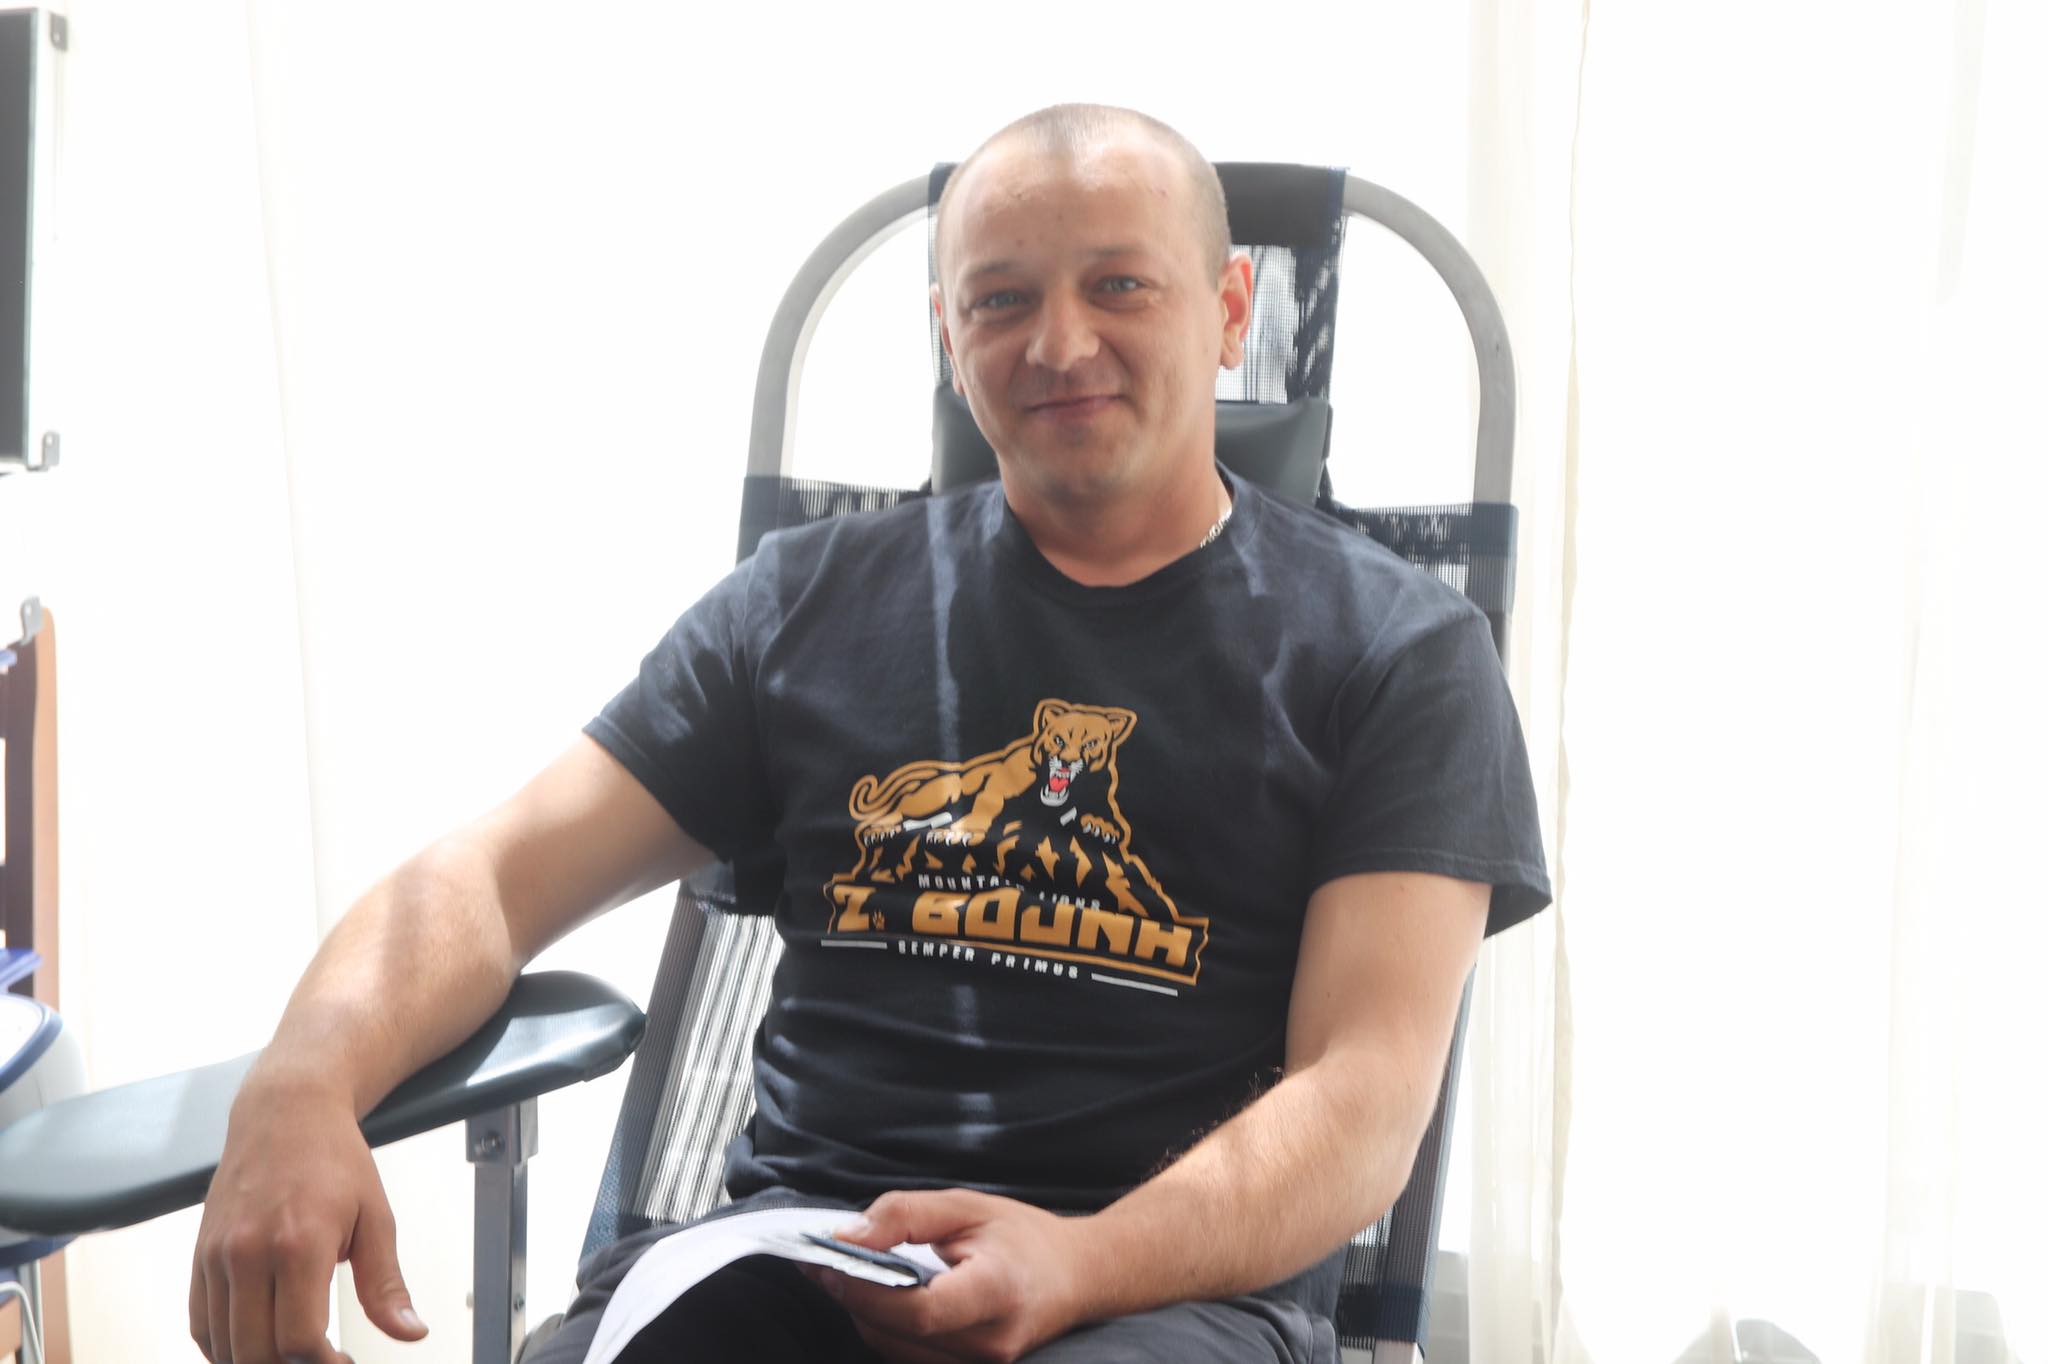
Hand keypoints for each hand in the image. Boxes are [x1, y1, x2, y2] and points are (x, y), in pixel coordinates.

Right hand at [189, 1074, 426, 1362]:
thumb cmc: (336, 1160)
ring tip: (295, 1353)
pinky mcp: (199, 1255)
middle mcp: (247, 1253)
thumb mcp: (376, 1217)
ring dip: (258, 1361)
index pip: (298, 1339)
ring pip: (224, 1346)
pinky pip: (200, 1324)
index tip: (345, 1360)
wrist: (285, 1111)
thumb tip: (411, 1333)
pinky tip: (258, 1342)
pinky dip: (225, 1348)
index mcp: (299, 1243)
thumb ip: (386, 1284)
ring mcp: (217, 1255)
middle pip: (257, 1351)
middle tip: (324, 1357)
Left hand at [813, 1189, 1096, 1363]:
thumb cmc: (1024, 1237)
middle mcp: (991, 1342)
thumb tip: (848, 1236)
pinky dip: (886, 1328)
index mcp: (996, 1292)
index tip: (829, 1261)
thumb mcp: (968, 1206)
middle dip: (853, 1299)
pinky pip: (911, 1356)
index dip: (865, 1292)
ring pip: (897, 1350)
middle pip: (899, 1335)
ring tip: (846, 1274)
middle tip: (823, 1260)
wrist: (1077, 1277)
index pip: (918, 1311)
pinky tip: (878, 1297)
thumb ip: (906, 1215)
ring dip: (864, 1314)